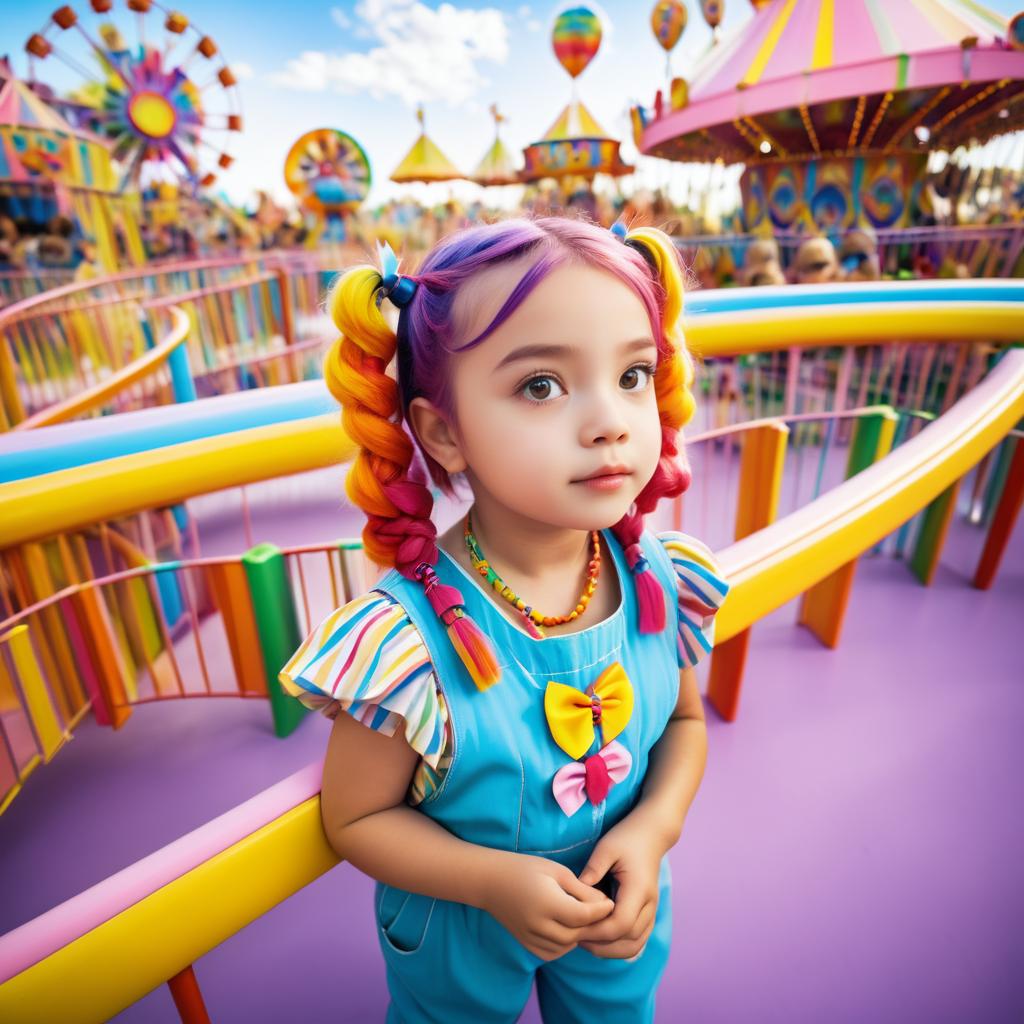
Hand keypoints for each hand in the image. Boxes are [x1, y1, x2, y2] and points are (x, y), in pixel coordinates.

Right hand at [481, 852, 613, 961]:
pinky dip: (565, 944)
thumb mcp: (556, 871)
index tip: (611, 901)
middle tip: (604, 912)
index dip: (600, 910)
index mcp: (546, 903)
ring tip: (586, 918)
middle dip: (593, 924)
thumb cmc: (525, 868)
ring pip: (567, 945)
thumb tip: (605, 904)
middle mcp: (538, 925)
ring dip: (580, 934)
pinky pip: (554, 952)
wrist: (490, 881)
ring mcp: (531, 938)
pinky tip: (567, 928)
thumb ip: (581, 890)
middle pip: (577, 933)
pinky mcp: (527, 945)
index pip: (583, 915)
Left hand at [575, 813, 664, 958]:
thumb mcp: (606, 848)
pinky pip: (636, 941)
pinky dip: (619, 947)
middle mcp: (649, 905)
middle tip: (575, 938)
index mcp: (639, 890)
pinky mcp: (648, 914)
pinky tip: (599, 940)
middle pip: (628, 941)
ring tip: (585, 941)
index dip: (597, 931)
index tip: (575, 927)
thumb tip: (576, 893)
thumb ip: (593, 869)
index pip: (620, 924)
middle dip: (601, 945)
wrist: (651, 834)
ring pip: (634, 946)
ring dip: (610, 950)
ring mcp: (651, 912)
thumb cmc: (626, 838)